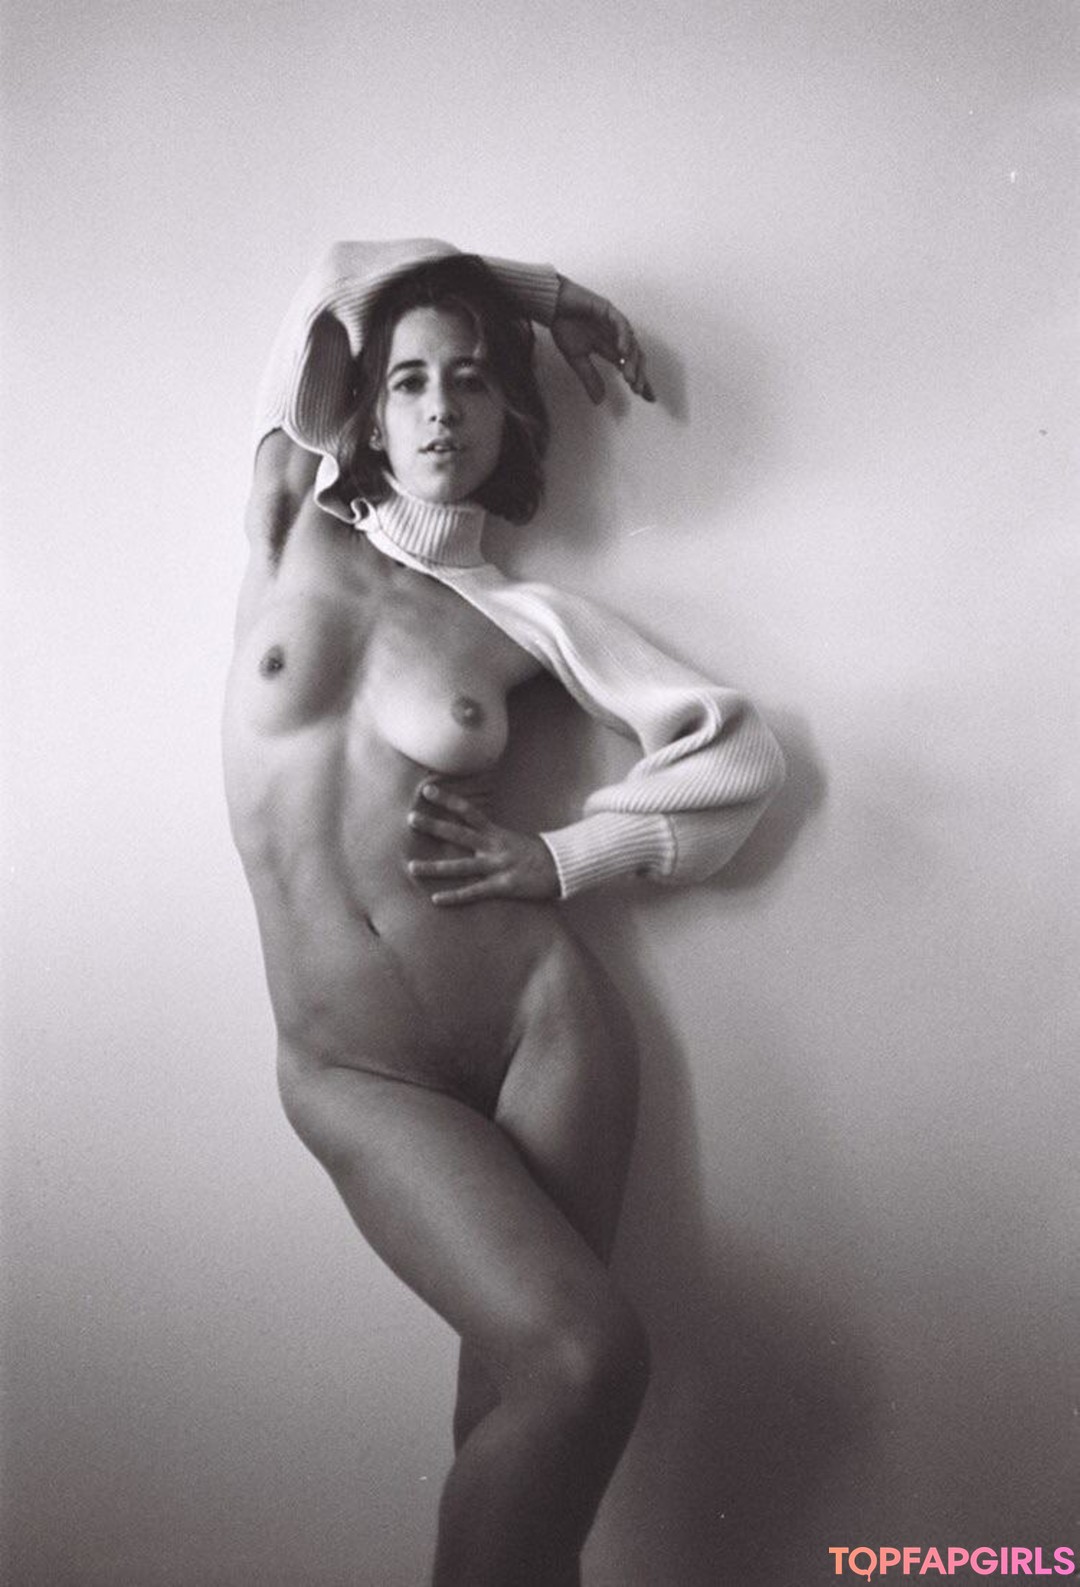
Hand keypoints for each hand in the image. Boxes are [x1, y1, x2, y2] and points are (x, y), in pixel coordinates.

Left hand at [406, 783, 559, 904]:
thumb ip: (491, 835)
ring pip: (461, 866)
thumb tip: (472, 830)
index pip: (468, 811)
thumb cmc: (538, 854)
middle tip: (410, 818)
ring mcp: (497, 866)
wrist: (564, 868)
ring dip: (435, 867)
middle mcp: (493, 846)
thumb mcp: (513, 839)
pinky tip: (436, 899)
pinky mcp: (503, 886)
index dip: (448, 800)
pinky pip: (474, 892)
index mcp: (496, 832)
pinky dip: (455, 897)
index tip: (427, 791)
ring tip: (411, 867)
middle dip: (434, 826)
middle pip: (458, 833)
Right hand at [550, 276, 654, 404]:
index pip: (631, 366)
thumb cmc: (564, 326)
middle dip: (640, 374)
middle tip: (638, 390)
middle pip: (636, 357)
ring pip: (631, 343)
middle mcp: (616, 335)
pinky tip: (622, 352)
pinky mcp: (608, 309)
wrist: (551, 305)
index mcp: (610, 347)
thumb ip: (590, 378)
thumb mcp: (577, 359)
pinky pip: (621, 325)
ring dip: (632, 361)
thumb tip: (599, 401)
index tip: (649, 398)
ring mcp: (614, 322)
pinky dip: (624, 338)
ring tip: (629, 378)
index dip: (641, 380)